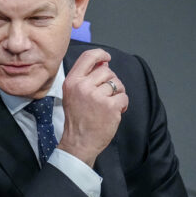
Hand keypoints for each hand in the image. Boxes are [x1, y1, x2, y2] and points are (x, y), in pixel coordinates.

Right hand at [58, 48, 128, 166]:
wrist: (79, 142)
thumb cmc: (77, 119)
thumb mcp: (73, 94)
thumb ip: (86, 77)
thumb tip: (104, 62)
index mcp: (72, 82)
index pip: (88, 57)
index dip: (101, 54)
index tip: (107, 58)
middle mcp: (83, 86)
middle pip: (107, 71)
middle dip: (110, 81)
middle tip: (106, 95)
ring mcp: (97, 96)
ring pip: (117, 84)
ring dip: (117, 93)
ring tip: (109, 105)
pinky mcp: (110, 106)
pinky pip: (124, 97)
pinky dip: (123, 104)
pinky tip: (114, 112)